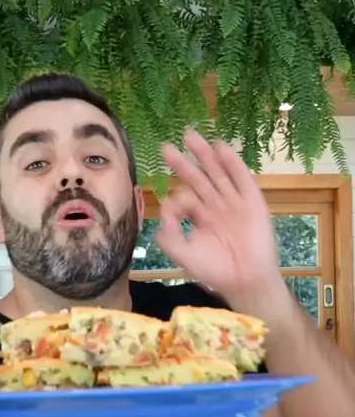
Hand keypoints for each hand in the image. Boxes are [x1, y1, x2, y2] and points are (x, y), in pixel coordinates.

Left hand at [157, 130, 280, 304]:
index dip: (176, 197)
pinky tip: (220, 147)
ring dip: (204, 154)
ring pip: (217, 173)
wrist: (246, 281)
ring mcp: (235, 202)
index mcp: (201, 217)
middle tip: (165, 146)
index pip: (185, 197)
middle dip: (183, 163)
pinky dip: (231, 162)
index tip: (173, 206)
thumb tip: (163, 211)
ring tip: (190, 135)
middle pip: (198, 178)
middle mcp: (217, 206)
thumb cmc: (216, 271)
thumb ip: (168, 236)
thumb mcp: (184, 254)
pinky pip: (241, 178)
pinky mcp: (252, 202)